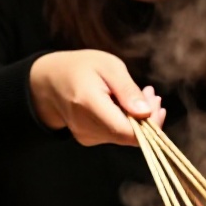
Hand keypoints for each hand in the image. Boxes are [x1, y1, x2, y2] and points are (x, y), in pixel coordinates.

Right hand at [29, 50, 165, 146]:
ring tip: (140, 94)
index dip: (150, 124)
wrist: (48, 80)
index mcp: (88, 104)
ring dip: (138, 119)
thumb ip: (127, 90)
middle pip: (128, 136)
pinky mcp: (88, 138)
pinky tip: (125, 105)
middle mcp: (85, 126)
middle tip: (150, 93)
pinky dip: (126, 122)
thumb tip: (146, 112)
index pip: (126, 131)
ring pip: (123, 137)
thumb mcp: (108, 66)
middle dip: (147, 117)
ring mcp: (86, 135)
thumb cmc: (79, 67)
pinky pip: (115, 135)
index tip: (157, 104)